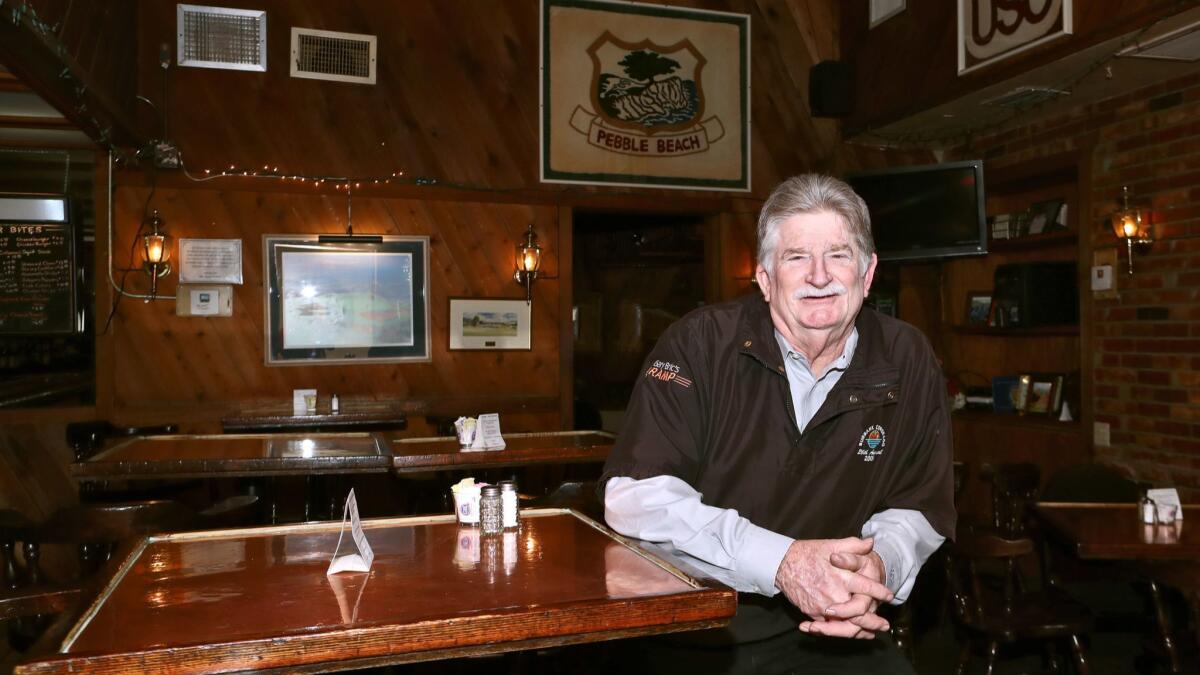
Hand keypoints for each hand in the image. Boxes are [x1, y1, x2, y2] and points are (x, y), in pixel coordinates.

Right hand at [774, 538, 892, 621]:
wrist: (782, 564)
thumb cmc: (808, 553)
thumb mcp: (831, 544)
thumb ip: (853, 545)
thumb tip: (871, 543)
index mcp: (841, 576)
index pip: (866, 587)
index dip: (879, 592)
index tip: (889, 595)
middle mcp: (833, 593)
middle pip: (859, 613)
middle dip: (873, 621)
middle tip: (884, 625)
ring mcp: (823, 605)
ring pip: (845, 624)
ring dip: (860, 630)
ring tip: (871, 633)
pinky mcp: (813, 613)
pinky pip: (830, 626)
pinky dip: (842, 630)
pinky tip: (851, 631)